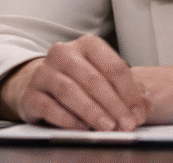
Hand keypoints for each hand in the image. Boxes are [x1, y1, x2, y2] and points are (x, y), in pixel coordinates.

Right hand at [0, 35, 146, 130]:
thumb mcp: (101, 77)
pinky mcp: (30, 94)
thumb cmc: (78, 80)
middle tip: (127, 124)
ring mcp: (44, 72)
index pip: (113, 66)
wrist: (39, 84)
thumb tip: (142, 109)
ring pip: (71, 91)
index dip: (129, 92)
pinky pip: (50, 108)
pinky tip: (83, 128)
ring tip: (108, 127)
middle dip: (114, 105)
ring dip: (93, 112)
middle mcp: (63, 53)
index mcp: (87, 44)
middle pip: (93, 79)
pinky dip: (69, 120)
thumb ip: (122, 91)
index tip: (139, 113)